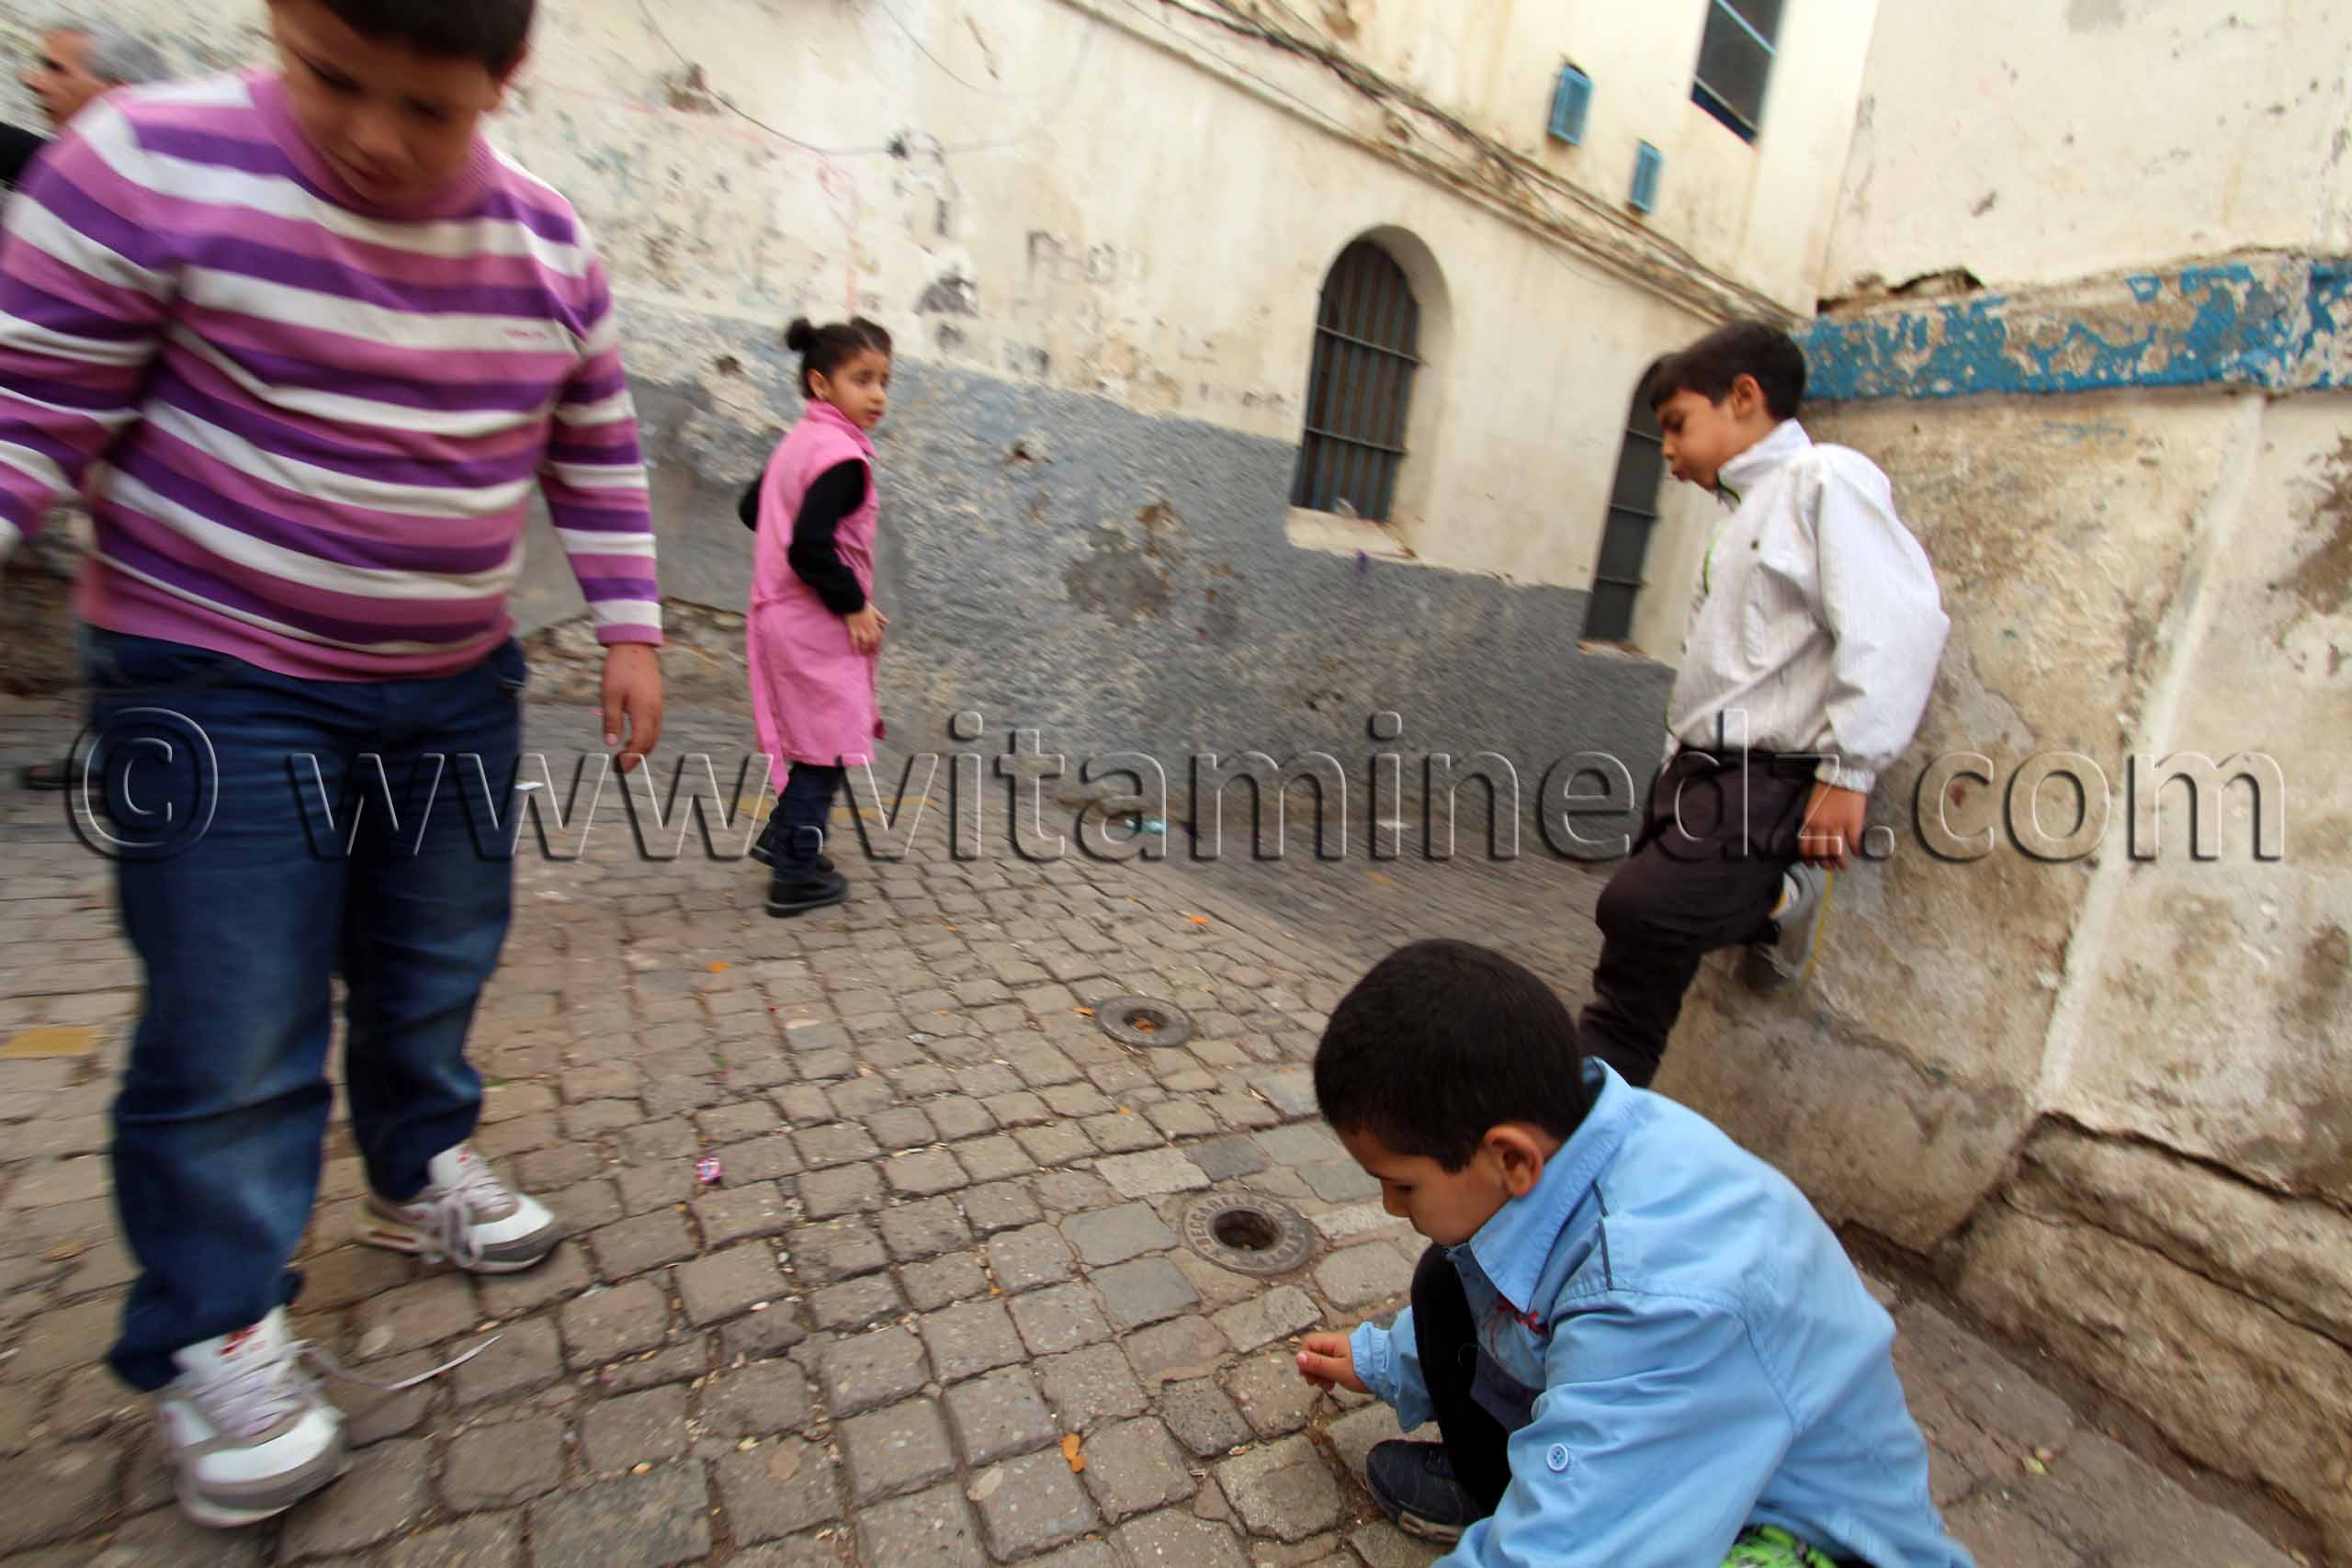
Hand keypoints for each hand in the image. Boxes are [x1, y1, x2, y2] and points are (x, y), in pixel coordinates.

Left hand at [601, 642, 664, 775]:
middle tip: (621, 766)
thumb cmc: (620, 669)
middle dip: (637, 758)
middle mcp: (654, 712)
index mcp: (644, 712)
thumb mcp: (609, 695)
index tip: (619, 768)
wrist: (635, 647)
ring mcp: (657, 707)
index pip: (641, 744)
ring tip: (625, 755)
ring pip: (653, 735)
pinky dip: (644, 737)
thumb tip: (611, 744)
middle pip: (649, 743)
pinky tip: (632, 737)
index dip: (631, 759)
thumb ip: (612, 721)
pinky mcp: (655, 702)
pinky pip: (654, 726)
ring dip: (641, 748)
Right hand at [846, 605, 888, 654]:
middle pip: (873, 640)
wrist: (853, 602)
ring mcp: (861, 628)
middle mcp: (869, 627)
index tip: (876, 649)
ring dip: (865, 648)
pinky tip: (854, 652)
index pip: (878, 636)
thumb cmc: (863, 605)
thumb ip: (880, 617)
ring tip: (863, 654)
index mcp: (874, 623)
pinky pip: (854, 639)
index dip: (878, 643)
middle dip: (872, 648)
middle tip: (870, 654)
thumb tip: (888, 622)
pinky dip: (854, 646)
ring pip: (865, 641)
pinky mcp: (853, 628)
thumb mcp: (874, 611)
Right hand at [1296, 1332, 1367, 1394]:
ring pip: (1324, 1359)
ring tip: (1327, 1386)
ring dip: (1321, 1373)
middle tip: (1316, 1384)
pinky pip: (1333, 1363)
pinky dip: (1330, 1373)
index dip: (1304, 1359)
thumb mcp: (1338, 1370)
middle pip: (1315, 1352)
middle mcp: (1337, 1343)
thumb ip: (1317, 1364)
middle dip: (1312, 1368)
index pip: (1309, 1343)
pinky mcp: (1350, 1359)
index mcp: (1333, 1342)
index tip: (1309, 1376)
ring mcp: (1344, 1351)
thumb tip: (1298, 1357)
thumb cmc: (1364, 1371)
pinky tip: (1334, 1384)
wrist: (1390, 1372)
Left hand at [1799, 782, 1866, 869]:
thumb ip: (1812, 821)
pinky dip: (1855, 851)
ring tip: (1843, 865)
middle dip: (1825, 864)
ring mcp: (1837, 825)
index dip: (1808, 858)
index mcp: (1809, 820)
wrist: (1844, 774)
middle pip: (1821, 853)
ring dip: (1840, 862)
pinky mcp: (1853, 823)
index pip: (1805, 846)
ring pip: (1837, 852)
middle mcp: (1821, 825)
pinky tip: (1856, 853)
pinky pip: (1853, 843)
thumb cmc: (1828, 787)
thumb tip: (1814, 836)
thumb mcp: (1813, 804)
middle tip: (1829, 867)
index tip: (1812, 864)